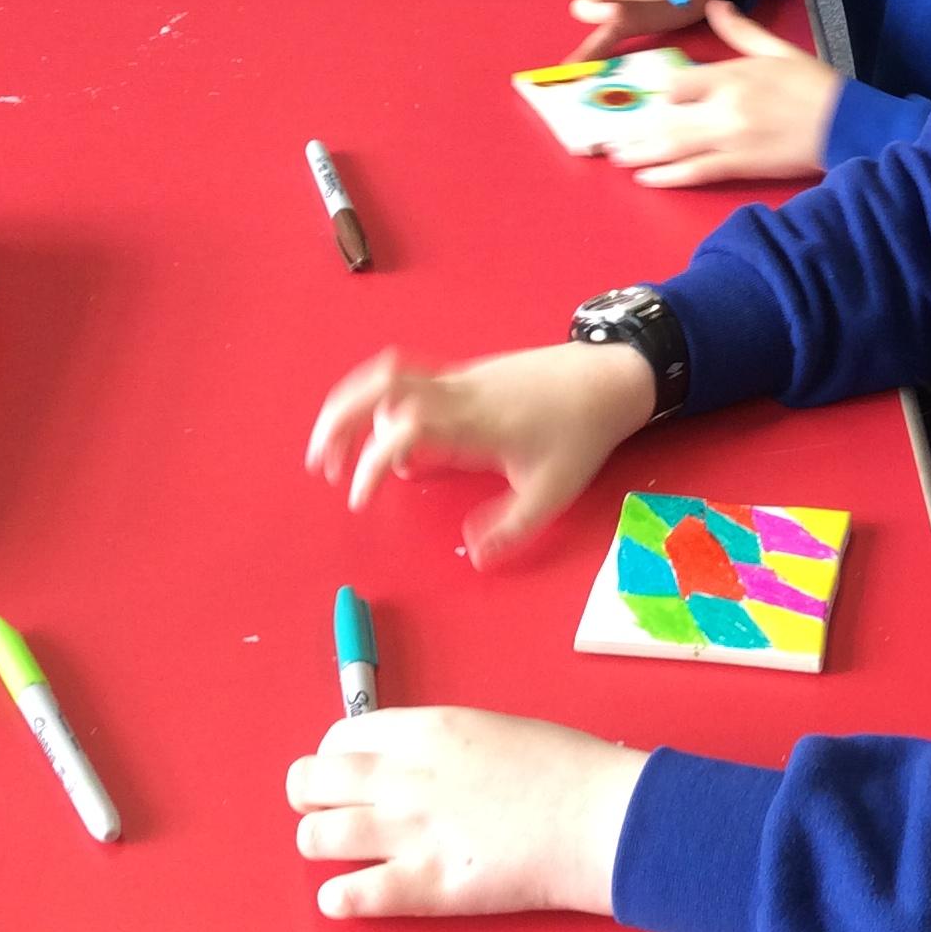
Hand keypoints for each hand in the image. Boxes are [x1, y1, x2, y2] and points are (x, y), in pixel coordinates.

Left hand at [288, 706, 649, 918]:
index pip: (339, 736)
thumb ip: (440, 745)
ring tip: (342, 853)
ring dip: (320, 844)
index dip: (333, 756)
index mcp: (426, 731)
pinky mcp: (424, 886)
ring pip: (316, 837)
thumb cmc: (566, 769)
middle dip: (310, 796)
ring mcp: (409, 833)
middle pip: (311, 781)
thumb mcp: (494, 729)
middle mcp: (404, 777)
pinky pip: (349, 895)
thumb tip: (410, 762)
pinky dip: (339, 897)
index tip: (344, 770)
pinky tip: (350, 894)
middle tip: (327, 809)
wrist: (599, 816)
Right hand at [305, 342, 655, 567]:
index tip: (361, 499)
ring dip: (355, 408)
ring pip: (389, 377)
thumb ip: (511, 526)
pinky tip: (391, 443)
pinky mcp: (467, 375)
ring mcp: (459, 378)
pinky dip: (384, 405)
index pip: (401, 429)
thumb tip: (472, 557)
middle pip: (379, 387)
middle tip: (320, 463)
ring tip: (340, 452)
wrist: (610, 375)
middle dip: (339, 421)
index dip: (371, 461)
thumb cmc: (581, 432)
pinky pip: (411, 382)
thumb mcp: (553, 490)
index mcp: (471, 421)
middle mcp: (456, 392)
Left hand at [609, 2, 840, 187]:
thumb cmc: (816, 85)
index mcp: (733, 76)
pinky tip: (647, 179)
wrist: (848, 124)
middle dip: (635, 133)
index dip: (662, 94)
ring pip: (674, 148)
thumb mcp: (778, 50)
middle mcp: (724, 108)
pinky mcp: (741, 166)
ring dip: (642, 155)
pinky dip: (668, 177)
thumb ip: (741, 31)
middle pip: (666, 121)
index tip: (652, 101)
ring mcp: (731, 140)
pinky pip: (696, 172)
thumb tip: (716, 4)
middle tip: (609, 141)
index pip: (678, 85)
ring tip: (617, 159)